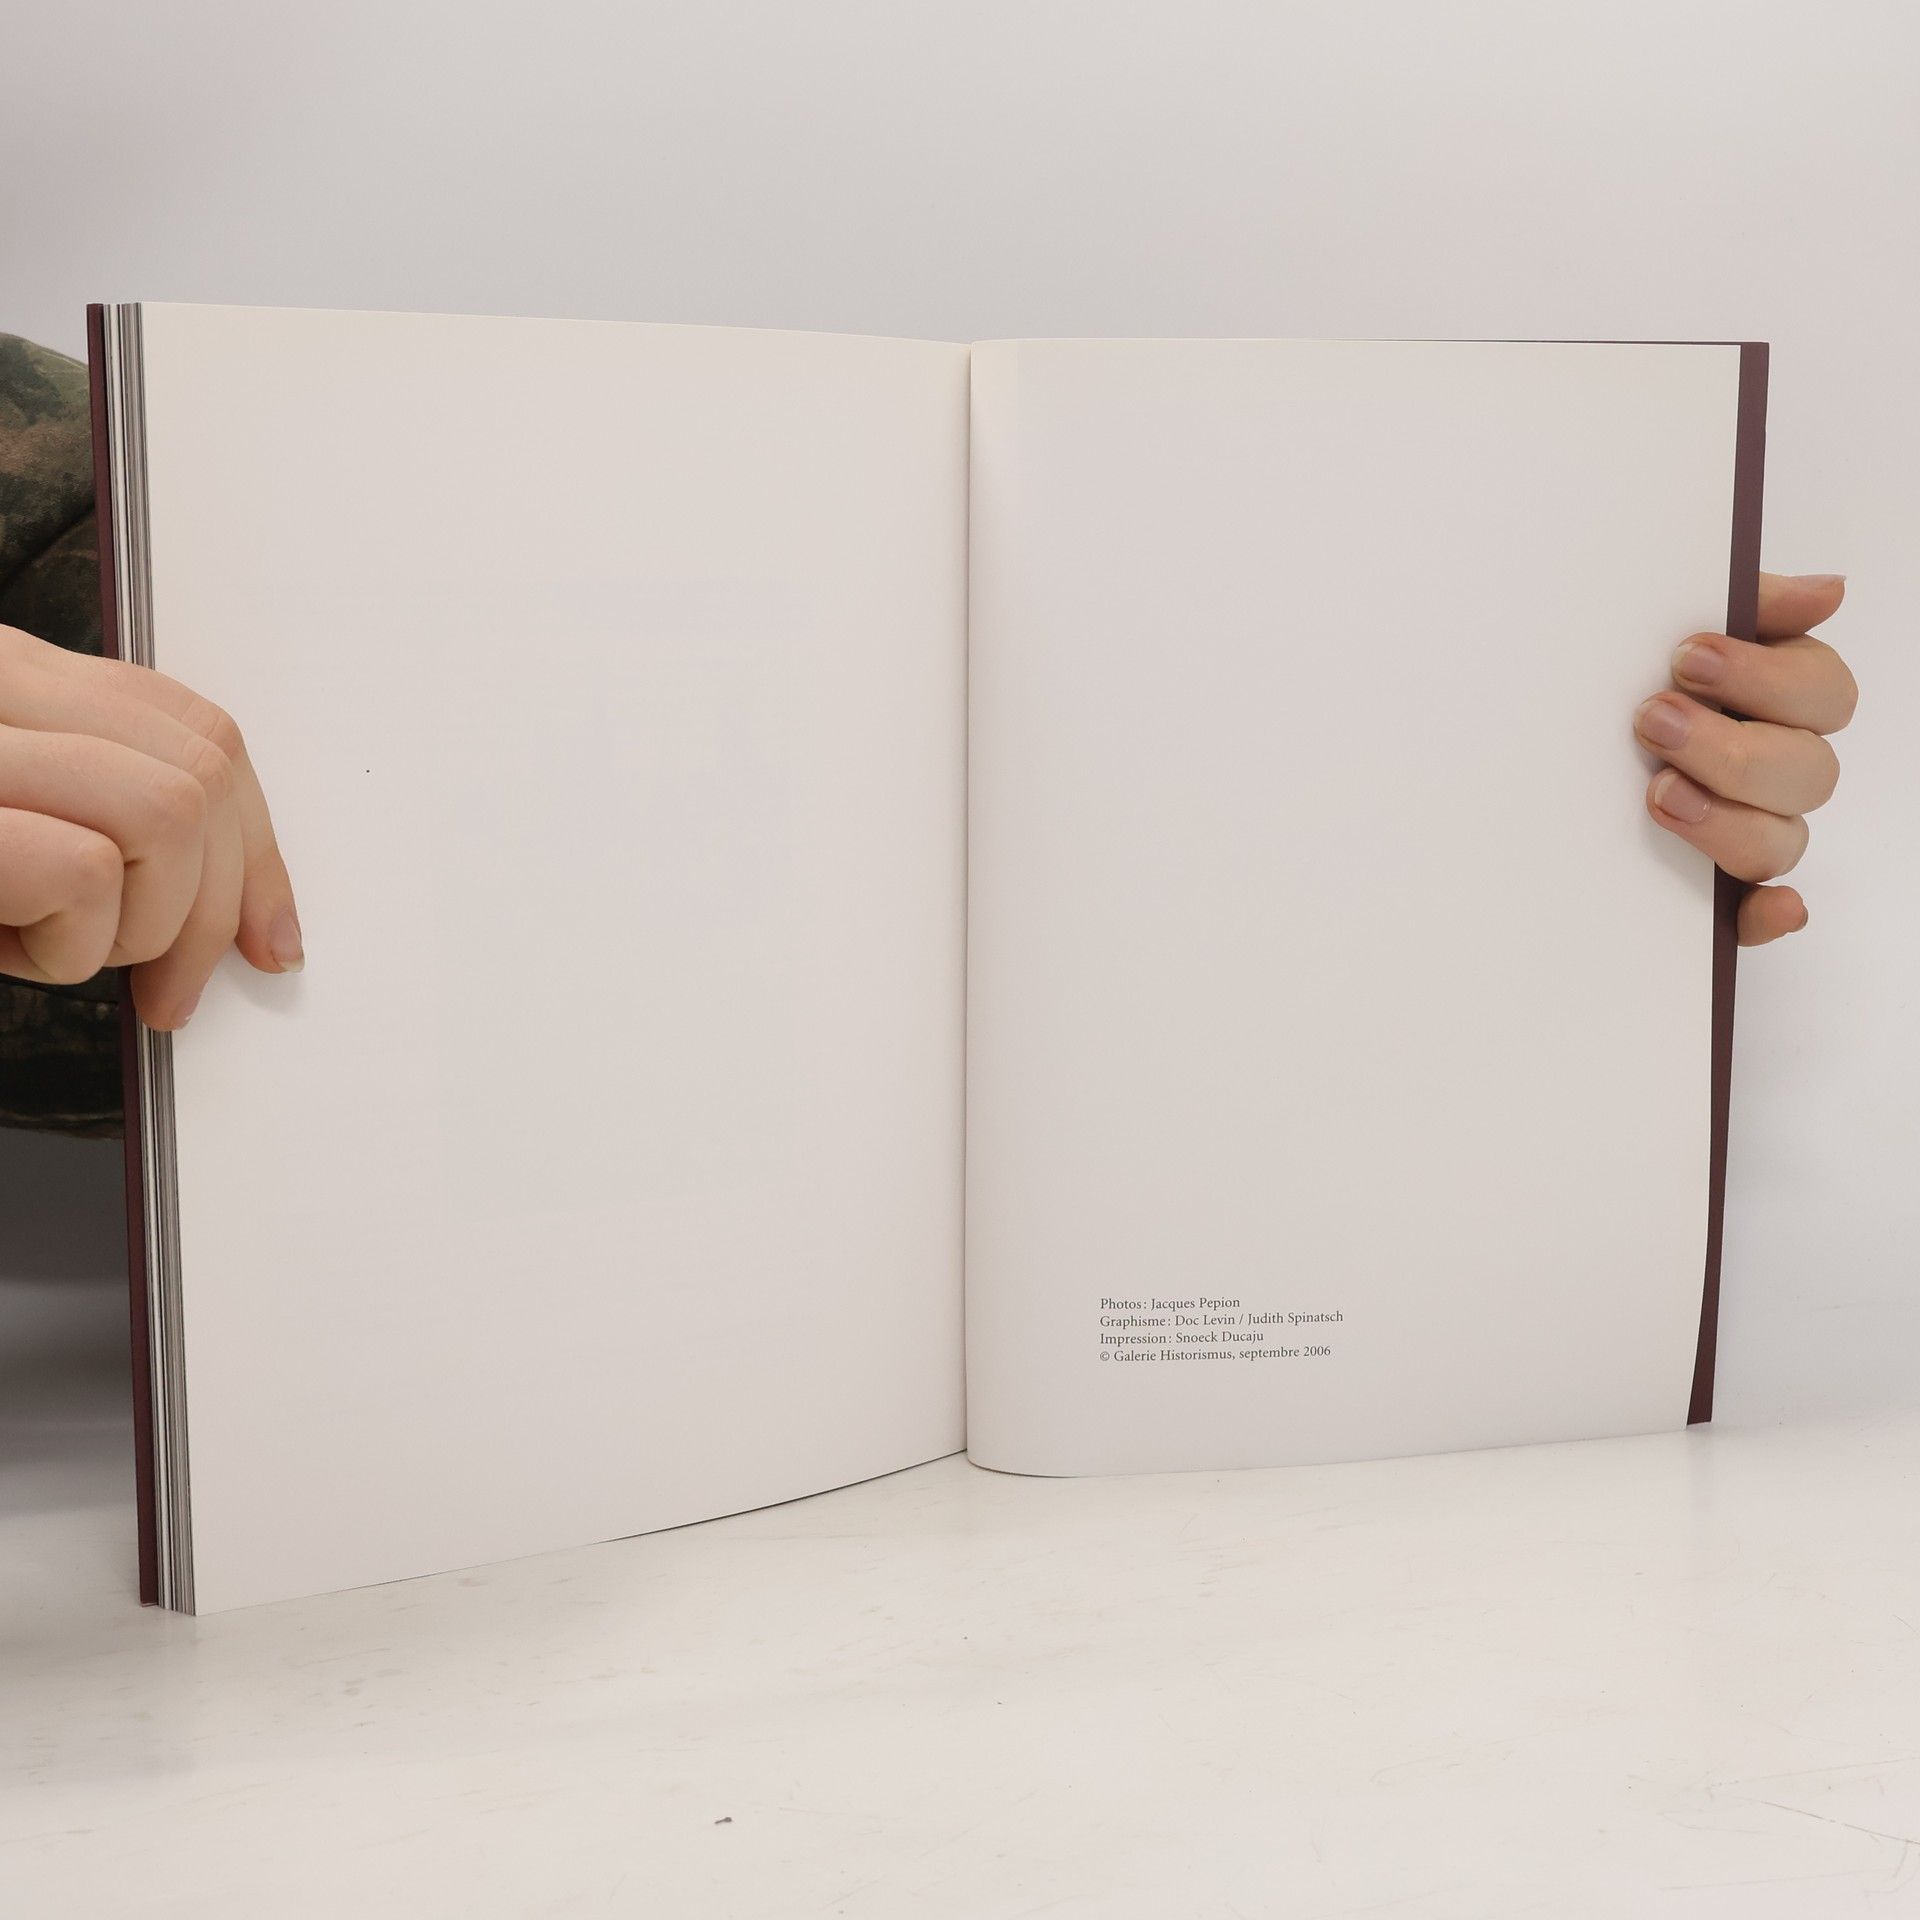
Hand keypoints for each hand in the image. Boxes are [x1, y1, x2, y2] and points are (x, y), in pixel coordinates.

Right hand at [0, 623, 300, 1027]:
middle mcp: (2, 687)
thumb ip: (113, 820)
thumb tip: (257, 914)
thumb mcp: (23, 827)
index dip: (256, 845)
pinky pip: (85, 870)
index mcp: (19, 679)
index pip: (197, 729)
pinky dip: (70, 947)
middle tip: (169, 989)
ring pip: (167, 813)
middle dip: (215, 904)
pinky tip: (13, 949)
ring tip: (61, 951)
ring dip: (141, 926)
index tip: (272, 940)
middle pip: (204, 772)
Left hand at [1636, 572, 1854, 945]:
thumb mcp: (1668, 627)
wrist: (1539, 733)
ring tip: (1657, 794)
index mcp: (1780, 700)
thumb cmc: (1624, 677)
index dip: (1764, 677)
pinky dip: (1770, 916)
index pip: (1822, 693)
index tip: (1686, 657)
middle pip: (1807, 771)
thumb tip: (1829, 591)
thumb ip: (1746, 604)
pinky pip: (1761, 914)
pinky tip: (1770, 908)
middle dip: (1730, 748)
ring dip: (1728, 820)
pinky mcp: (1718, 891)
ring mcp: (1751, 829)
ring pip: (1780, 841)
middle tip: (1651, 720)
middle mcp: (1777, 768)